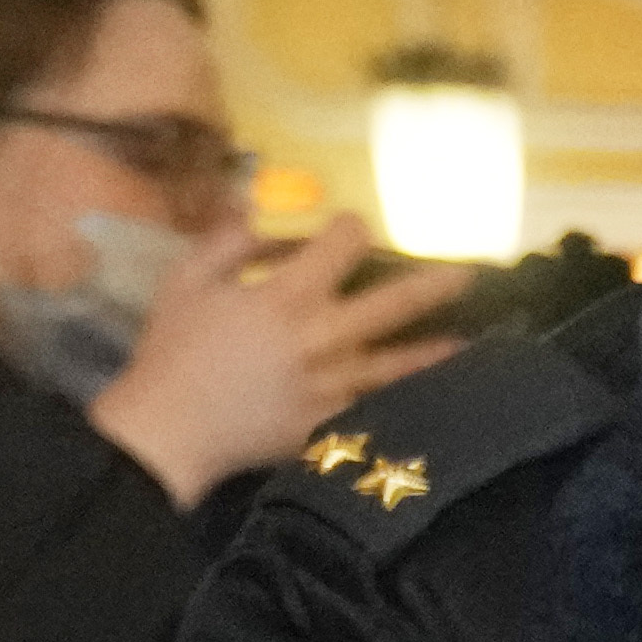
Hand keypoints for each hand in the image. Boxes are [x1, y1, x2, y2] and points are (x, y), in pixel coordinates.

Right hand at [82, 218, 474, 508]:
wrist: (169, 429)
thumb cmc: (171, 351)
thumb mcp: (186, 281)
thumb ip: (227, 242)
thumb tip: (256, 212)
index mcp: (288, 296)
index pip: (341, 246)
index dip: (351, 228)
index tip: (355, 227)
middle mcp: (323, 337)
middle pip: (392, 304)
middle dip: (432, 285)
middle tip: (467, 274)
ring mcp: (333, 386)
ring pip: (399, 364)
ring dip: (437, 351)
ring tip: (472, 342)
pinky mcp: (331, 426)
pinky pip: (380, 412)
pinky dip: (407, 404)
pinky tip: (432, 400)